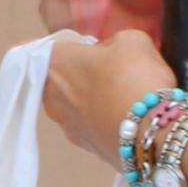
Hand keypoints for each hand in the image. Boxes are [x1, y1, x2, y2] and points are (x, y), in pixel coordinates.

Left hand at [43, 29, 173, 158]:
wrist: (153, 132)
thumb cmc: (136, 77)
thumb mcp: (131, 41)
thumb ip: (112, 42)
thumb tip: (107, 54)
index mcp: (55, 63)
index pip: (34, 50)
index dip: (46, 46)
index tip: (61, 47)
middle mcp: (51, 96)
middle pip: (56, 77)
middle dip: (75, 72)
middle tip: (104, 68)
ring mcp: (66, 124)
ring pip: (72, 104)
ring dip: (88, 98)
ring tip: (120, 94)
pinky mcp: (85, 146)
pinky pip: (89, 125)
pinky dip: (101, 119)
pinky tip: (124, 115)